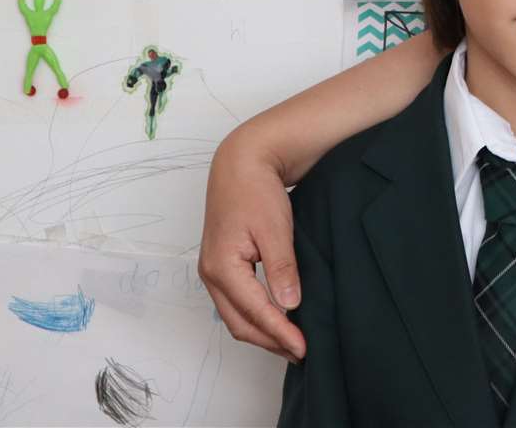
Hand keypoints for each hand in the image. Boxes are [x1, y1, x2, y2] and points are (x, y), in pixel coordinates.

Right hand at [199, 132, 305, 360]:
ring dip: (263, 332)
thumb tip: (289, 305)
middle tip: (301, 352)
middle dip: (270, 341)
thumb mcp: (275, 229)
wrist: (240, 163)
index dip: (280, 333)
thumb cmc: (256, 190)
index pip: (254, 312)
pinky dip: (257, 316)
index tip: (303, 348)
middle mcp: (211, 274)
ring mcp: (214, 272)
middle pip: (240, 323)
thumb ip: (281, 268)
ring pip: (236, 317)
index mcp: (221, 267)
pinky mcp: (222, 266)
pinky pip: (237, 303)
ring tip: (291, 343)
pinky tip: (278, 318)